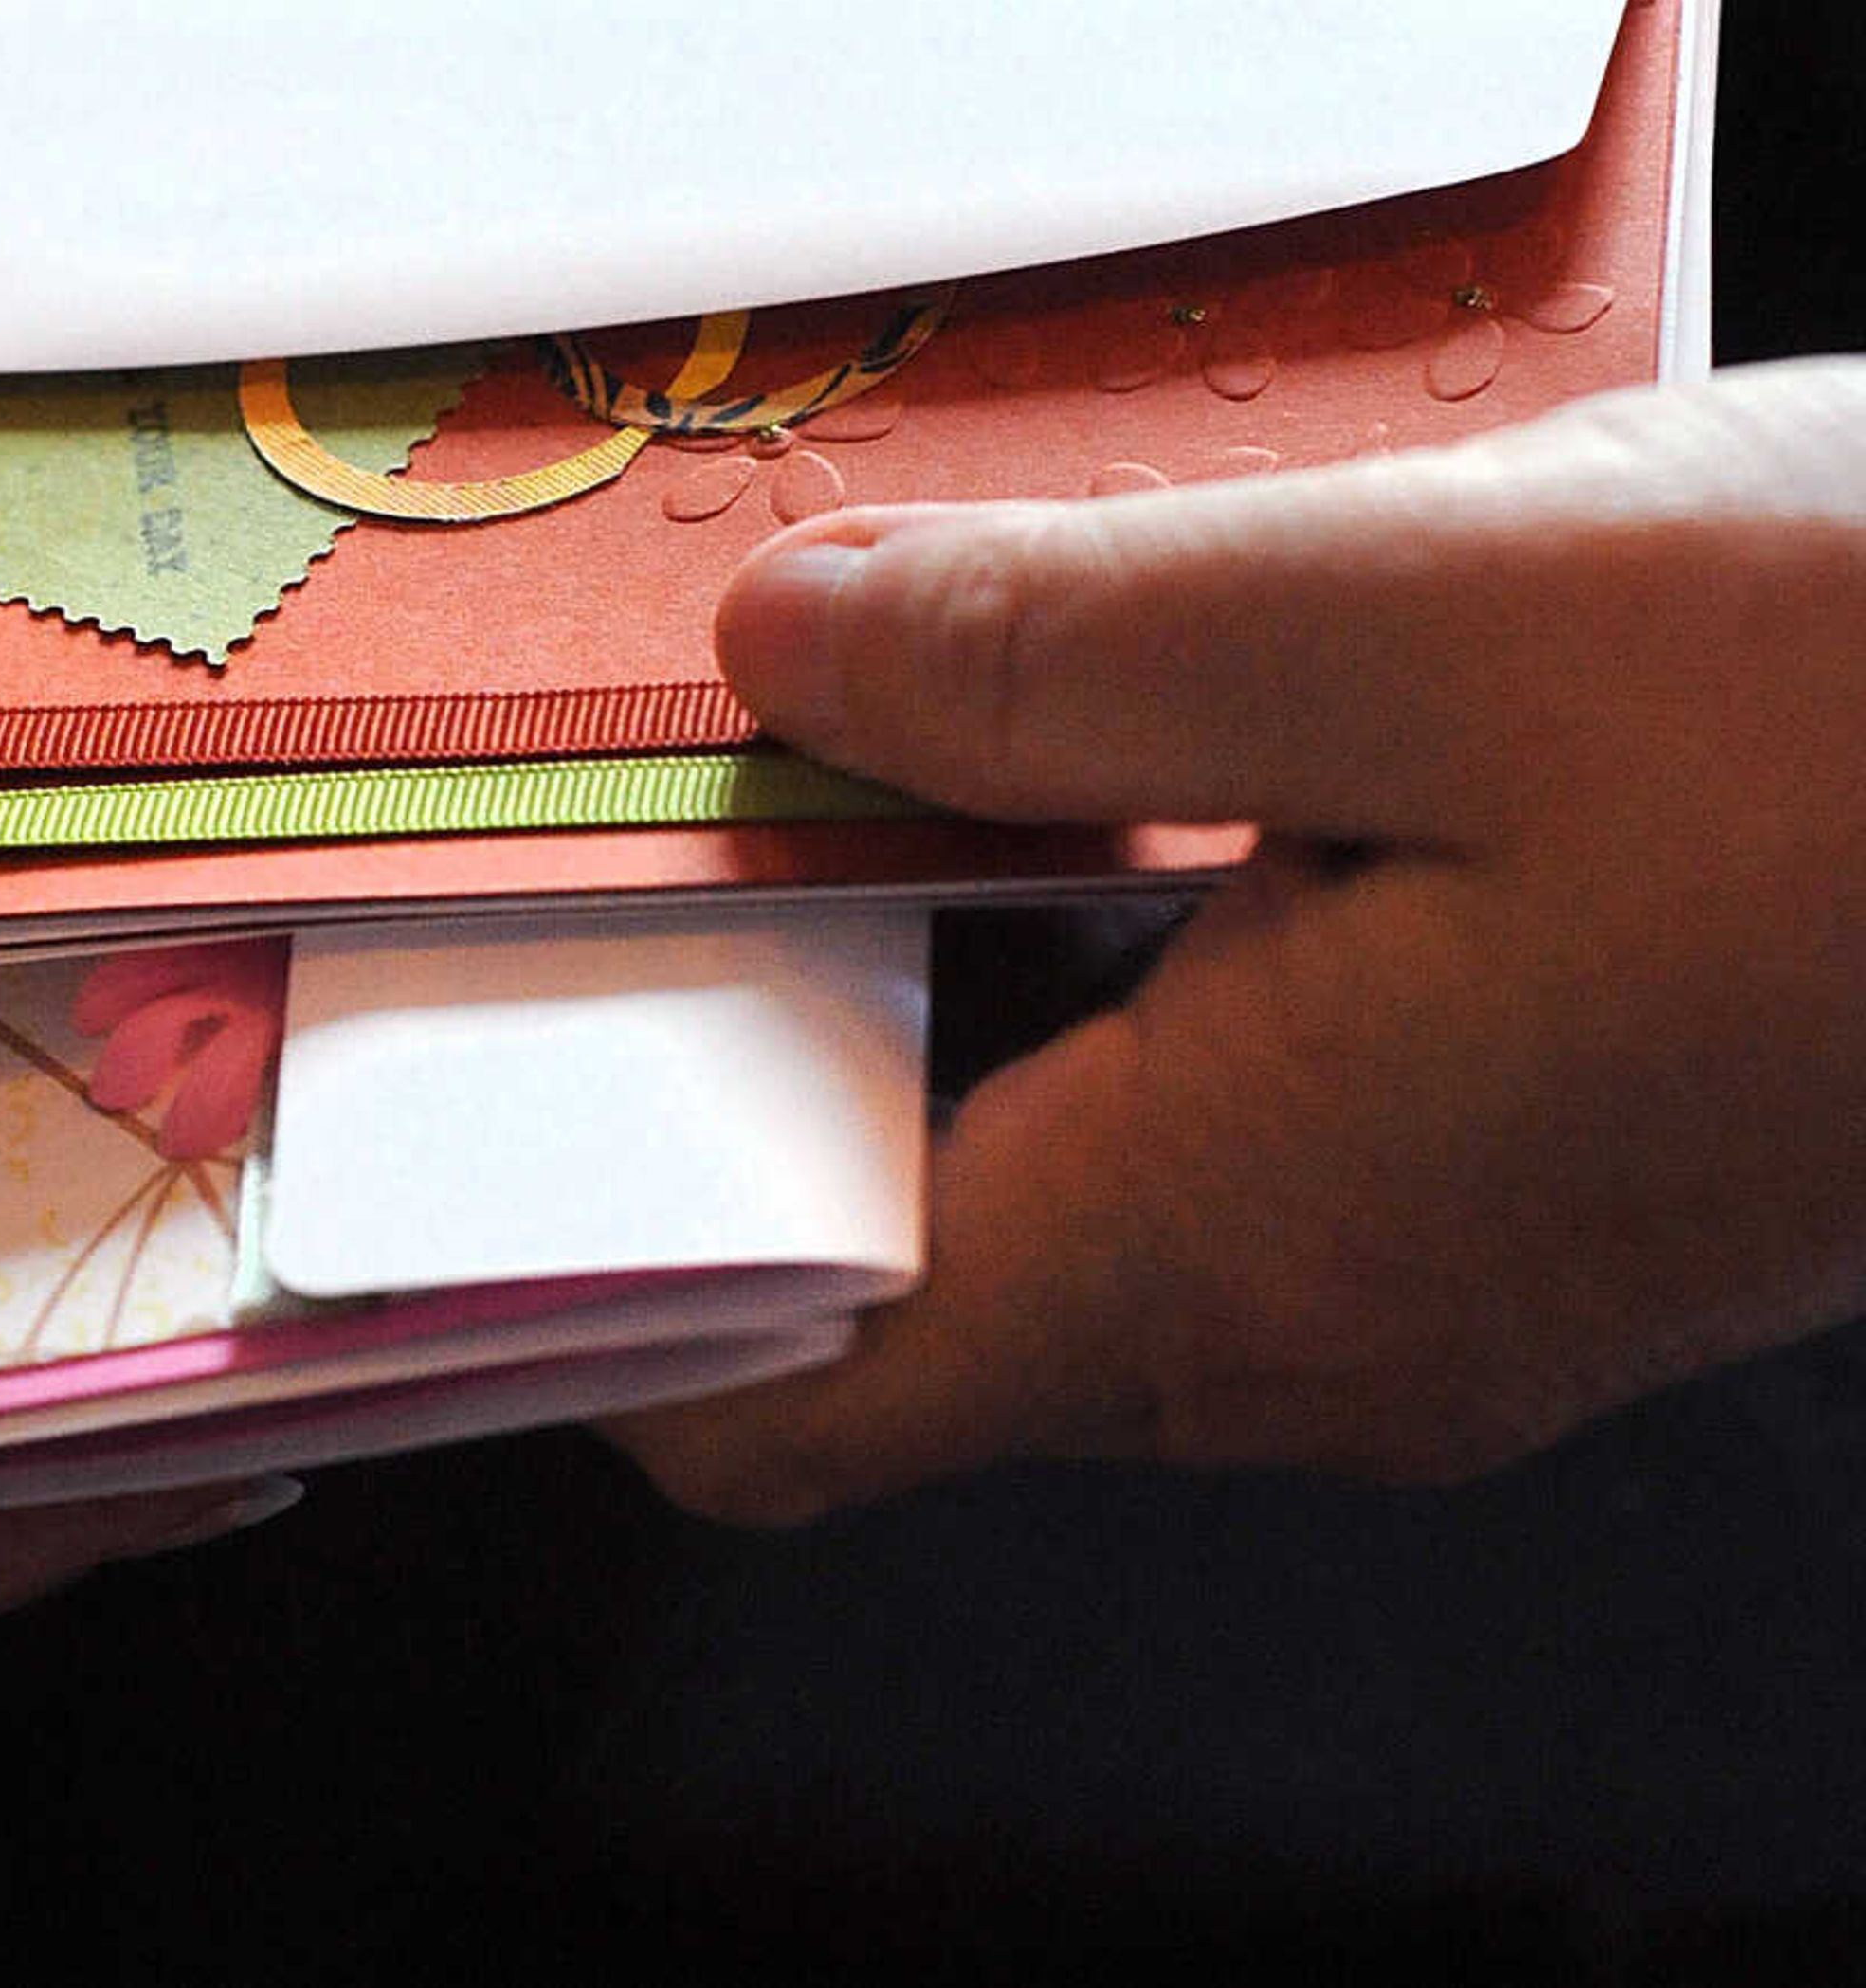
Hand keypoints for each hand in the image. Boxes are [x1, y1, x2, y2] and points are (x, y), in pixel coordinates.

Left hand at [606, 359, 1865, 1521]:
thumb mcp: (1438, 619)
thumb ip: (1057, 650)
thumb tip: (789, 654)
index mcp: (1235, 1238)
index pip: (785, 1392)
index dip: (597, 1249)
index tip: (492, 1050)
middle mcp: (1319, 1326)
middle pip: (892, 1265)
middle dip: (751, 1035)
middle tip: (668, 792)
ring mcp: (1434, 1283)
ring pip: (1058, 1174)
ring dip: (941, 970)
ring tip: (891, 722)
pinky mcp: (1521, 1193)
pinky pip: (1222, 1124)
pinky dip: (1115, 965)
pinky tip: (1141, 754)